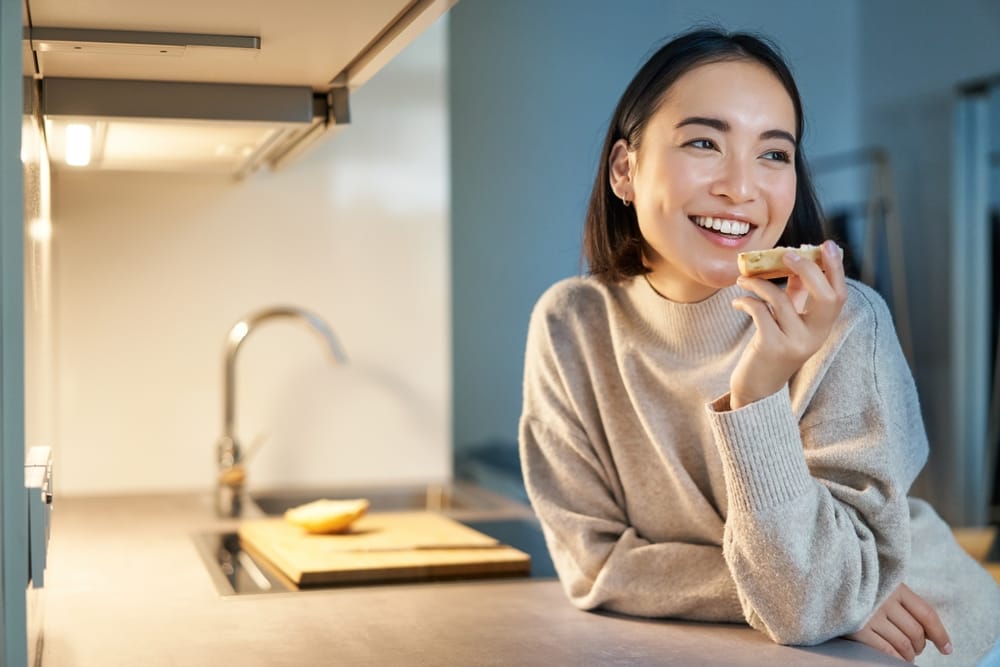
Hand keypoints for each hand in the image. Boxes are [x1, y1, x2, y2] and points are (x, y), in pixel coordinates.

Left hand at [729, 241, 846, 408]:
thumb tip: (797, 260)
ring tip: (742, 280)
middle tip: (784, 252)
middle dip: (806, 268)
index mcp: (823, 328)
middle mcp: (815, 337)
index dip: (835, 269)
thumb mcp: (789, 322)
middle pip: (824, 296)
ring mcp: (795, 343)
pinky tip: (737, 302)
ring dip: (758, 283)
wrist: (756, 388)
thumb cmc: (772, 348)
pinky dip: (746, 300)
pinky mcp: (772, 347)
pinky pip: (759, 311)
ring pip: (780, 299)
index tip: (827, 244)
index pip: (838, 295)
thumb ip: (796, 295)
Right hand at [846, 583, 951, 662]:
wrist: (827, 582)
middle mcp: (885, 599)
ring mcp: (871, 614)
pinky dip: (895, 658)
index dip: (941, 634)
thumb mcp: (883, 586)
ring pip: (903, 643)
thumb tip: (931, 634)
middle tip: (916, 650)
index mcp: (895, 586)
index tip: (947, 649)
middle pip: (916, 632)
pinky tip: (895, 658)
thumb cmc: (860, 587)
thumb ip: (904, 603)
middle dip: (920, 646)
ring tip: (905, 655)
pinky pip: (886, 650)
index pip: (927, 614)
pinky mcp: (858, 628)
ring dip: (908, 655)